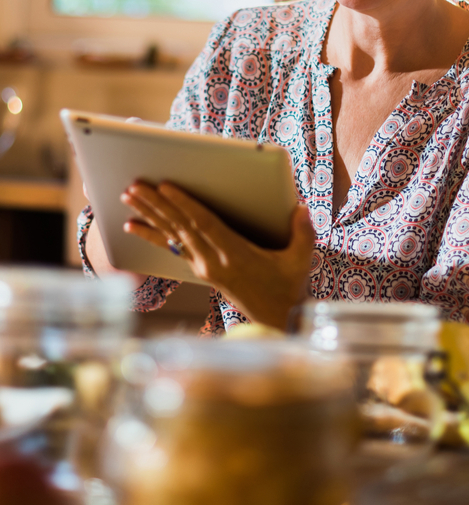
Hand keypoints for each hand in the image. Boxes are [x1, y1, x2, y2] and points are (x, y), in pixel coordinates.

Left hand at [120, 182, 314, 330]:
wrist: (274, 318)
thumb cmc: (287, 286)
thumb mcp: (300, 260)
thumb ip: (302, 233)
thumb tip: (301, 209)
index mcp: (236, 255)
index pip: (205, 226)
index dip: (185, 205)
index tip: (167, 187)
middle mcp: (214, 262)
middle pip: (181, 228)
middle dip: (156, 205)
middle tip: (134, 186)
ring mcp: (204, 267)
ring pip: (172, 236)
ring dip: (148, 215)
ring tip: (128, 197)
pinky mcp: (200, 270)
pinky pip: (171, 248)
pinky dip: (151, 235)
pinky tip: (132, 226)